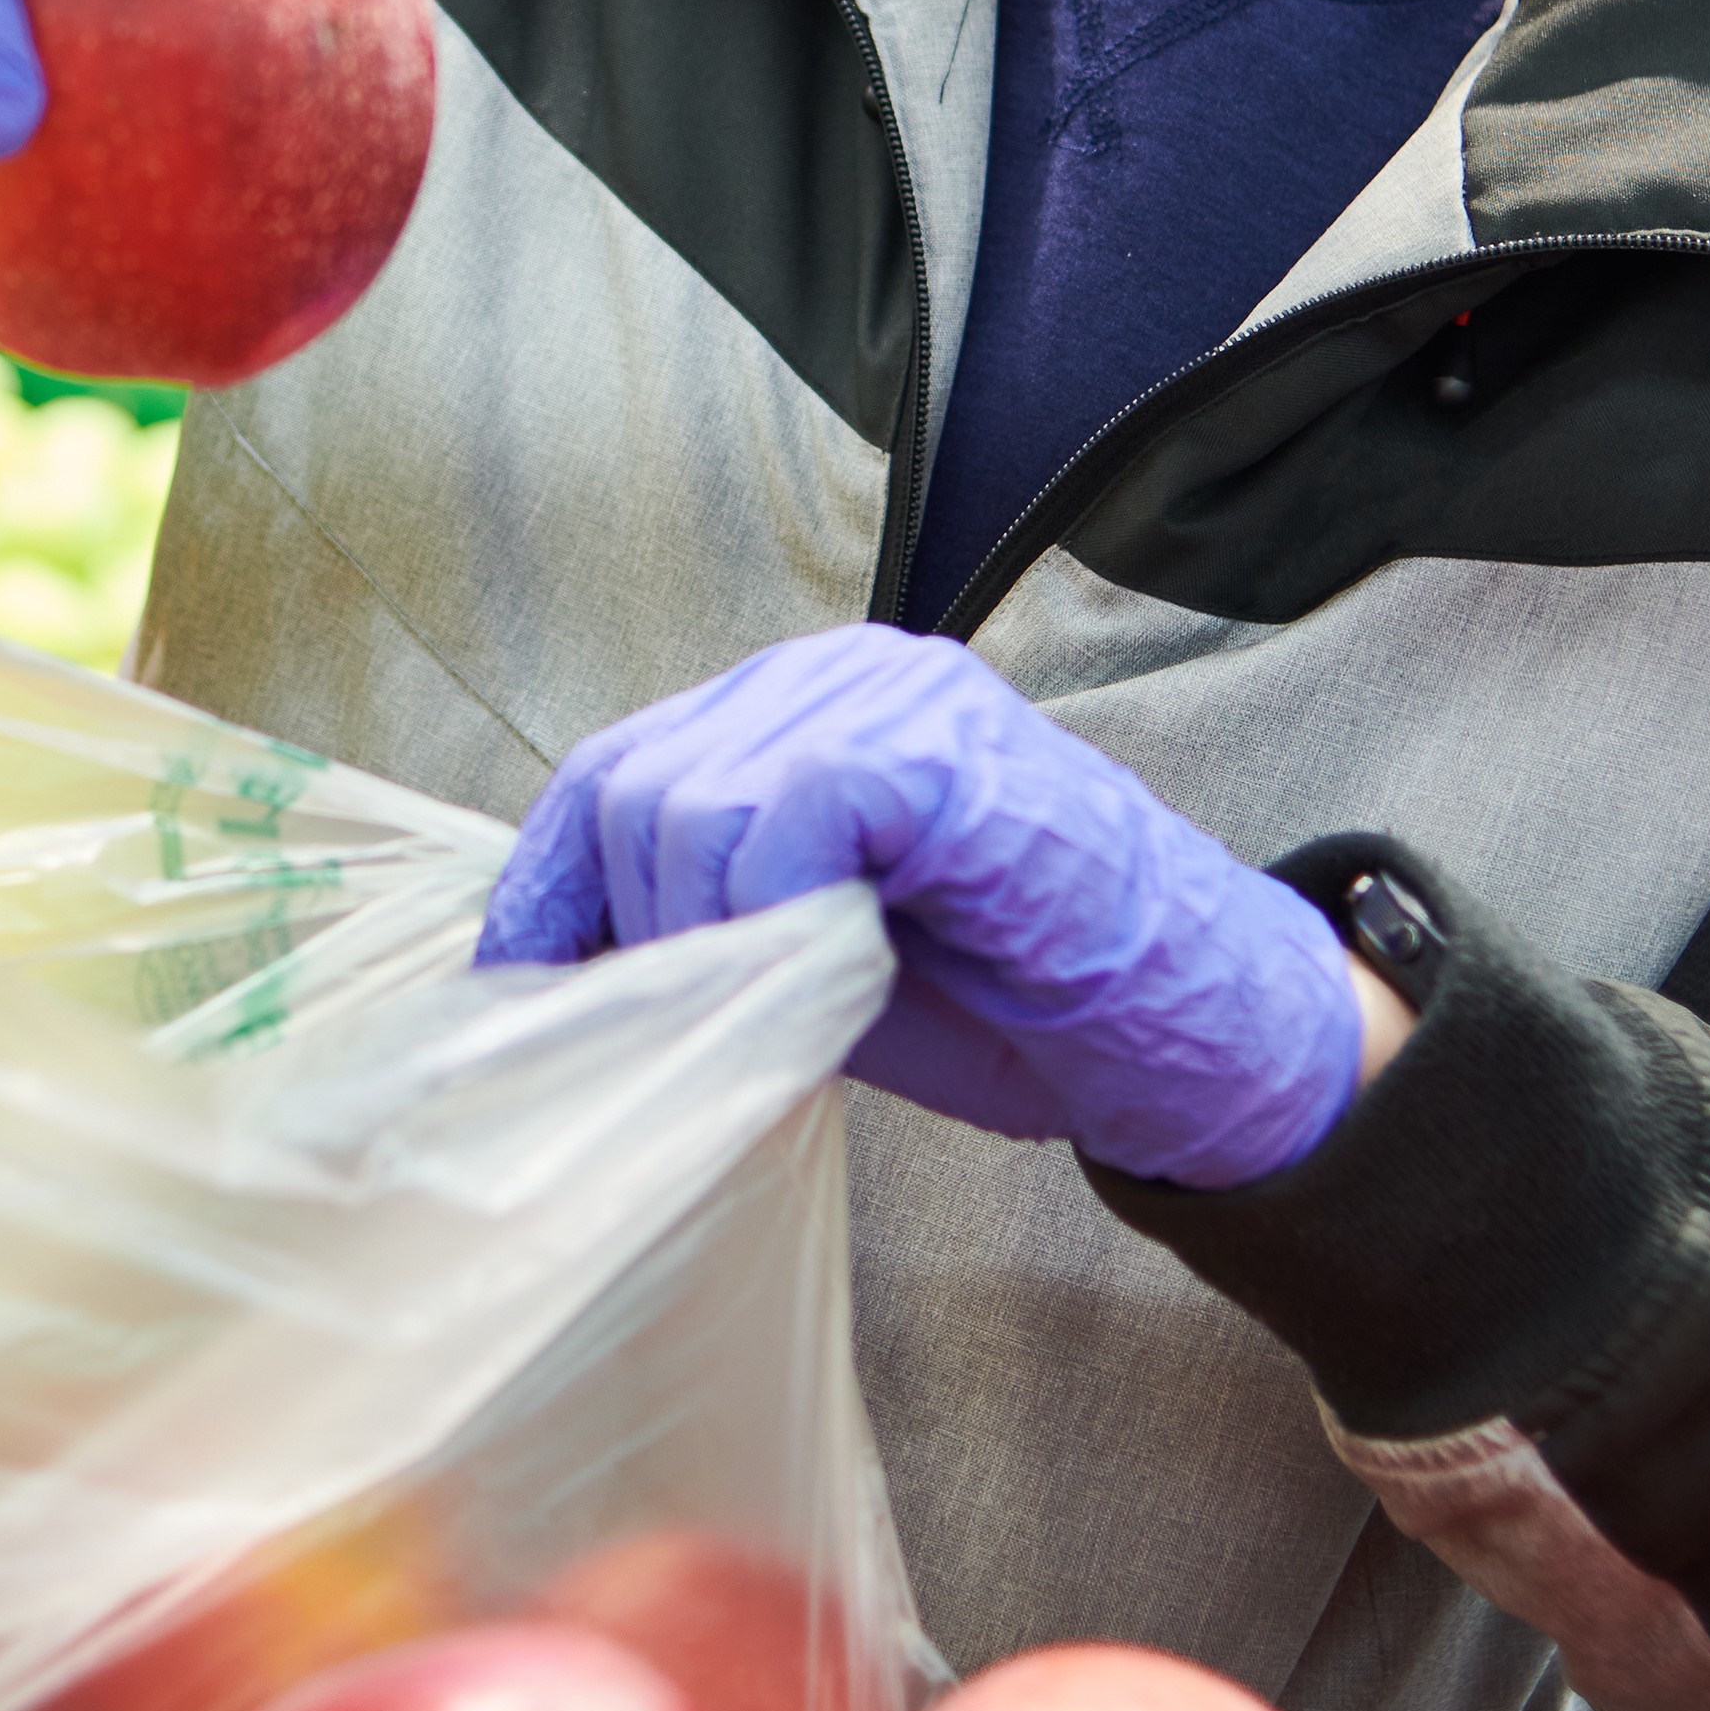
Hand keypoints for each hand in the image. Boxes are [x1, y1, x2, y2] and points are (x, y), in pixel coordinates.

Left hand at [474, 626, 1368, 1188]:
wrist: (1191, 1027)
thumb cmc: (1018, 999)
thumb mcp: (820, 961)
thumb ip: (714, 930)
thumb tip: (564, 979)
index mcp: (799, 714)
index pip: (614, 772)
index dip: (550, 889)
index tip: (518, 993)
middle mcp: (835, 678)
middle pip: (631, 786)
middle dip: (636, 935)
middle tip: (698, 1032)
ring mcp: (892, 700)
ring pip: (687, 805)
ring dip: (703, 939)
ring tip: (777, 1010)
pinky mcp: (937, 749)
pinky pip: (785, 816)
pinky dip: (770, 915)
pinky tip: (824, 972)